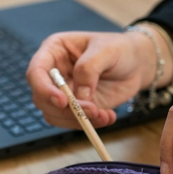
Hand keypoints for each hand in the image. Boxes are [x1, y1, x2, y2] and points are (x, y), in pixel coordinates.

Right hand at [26, 30, 167, 128]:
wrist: (136, 64)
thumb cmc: (119, 49)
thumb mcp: (106, 51)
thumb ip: (89, 69)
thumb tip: (80, 96)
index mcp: (54, 51)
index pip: (36, 72)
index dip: (44, 89)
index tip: (63, 101)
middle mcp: (54, 74)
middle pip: (42, 99)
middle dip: (66, 109)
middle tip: (92, 110)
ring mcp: (64, 93)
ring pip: (55, 115)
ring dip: (78, 120)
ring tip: (104, 114)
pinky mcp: (76, 108)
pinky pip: (73, 122)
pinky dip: (90, 124)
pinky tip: (108, 117)